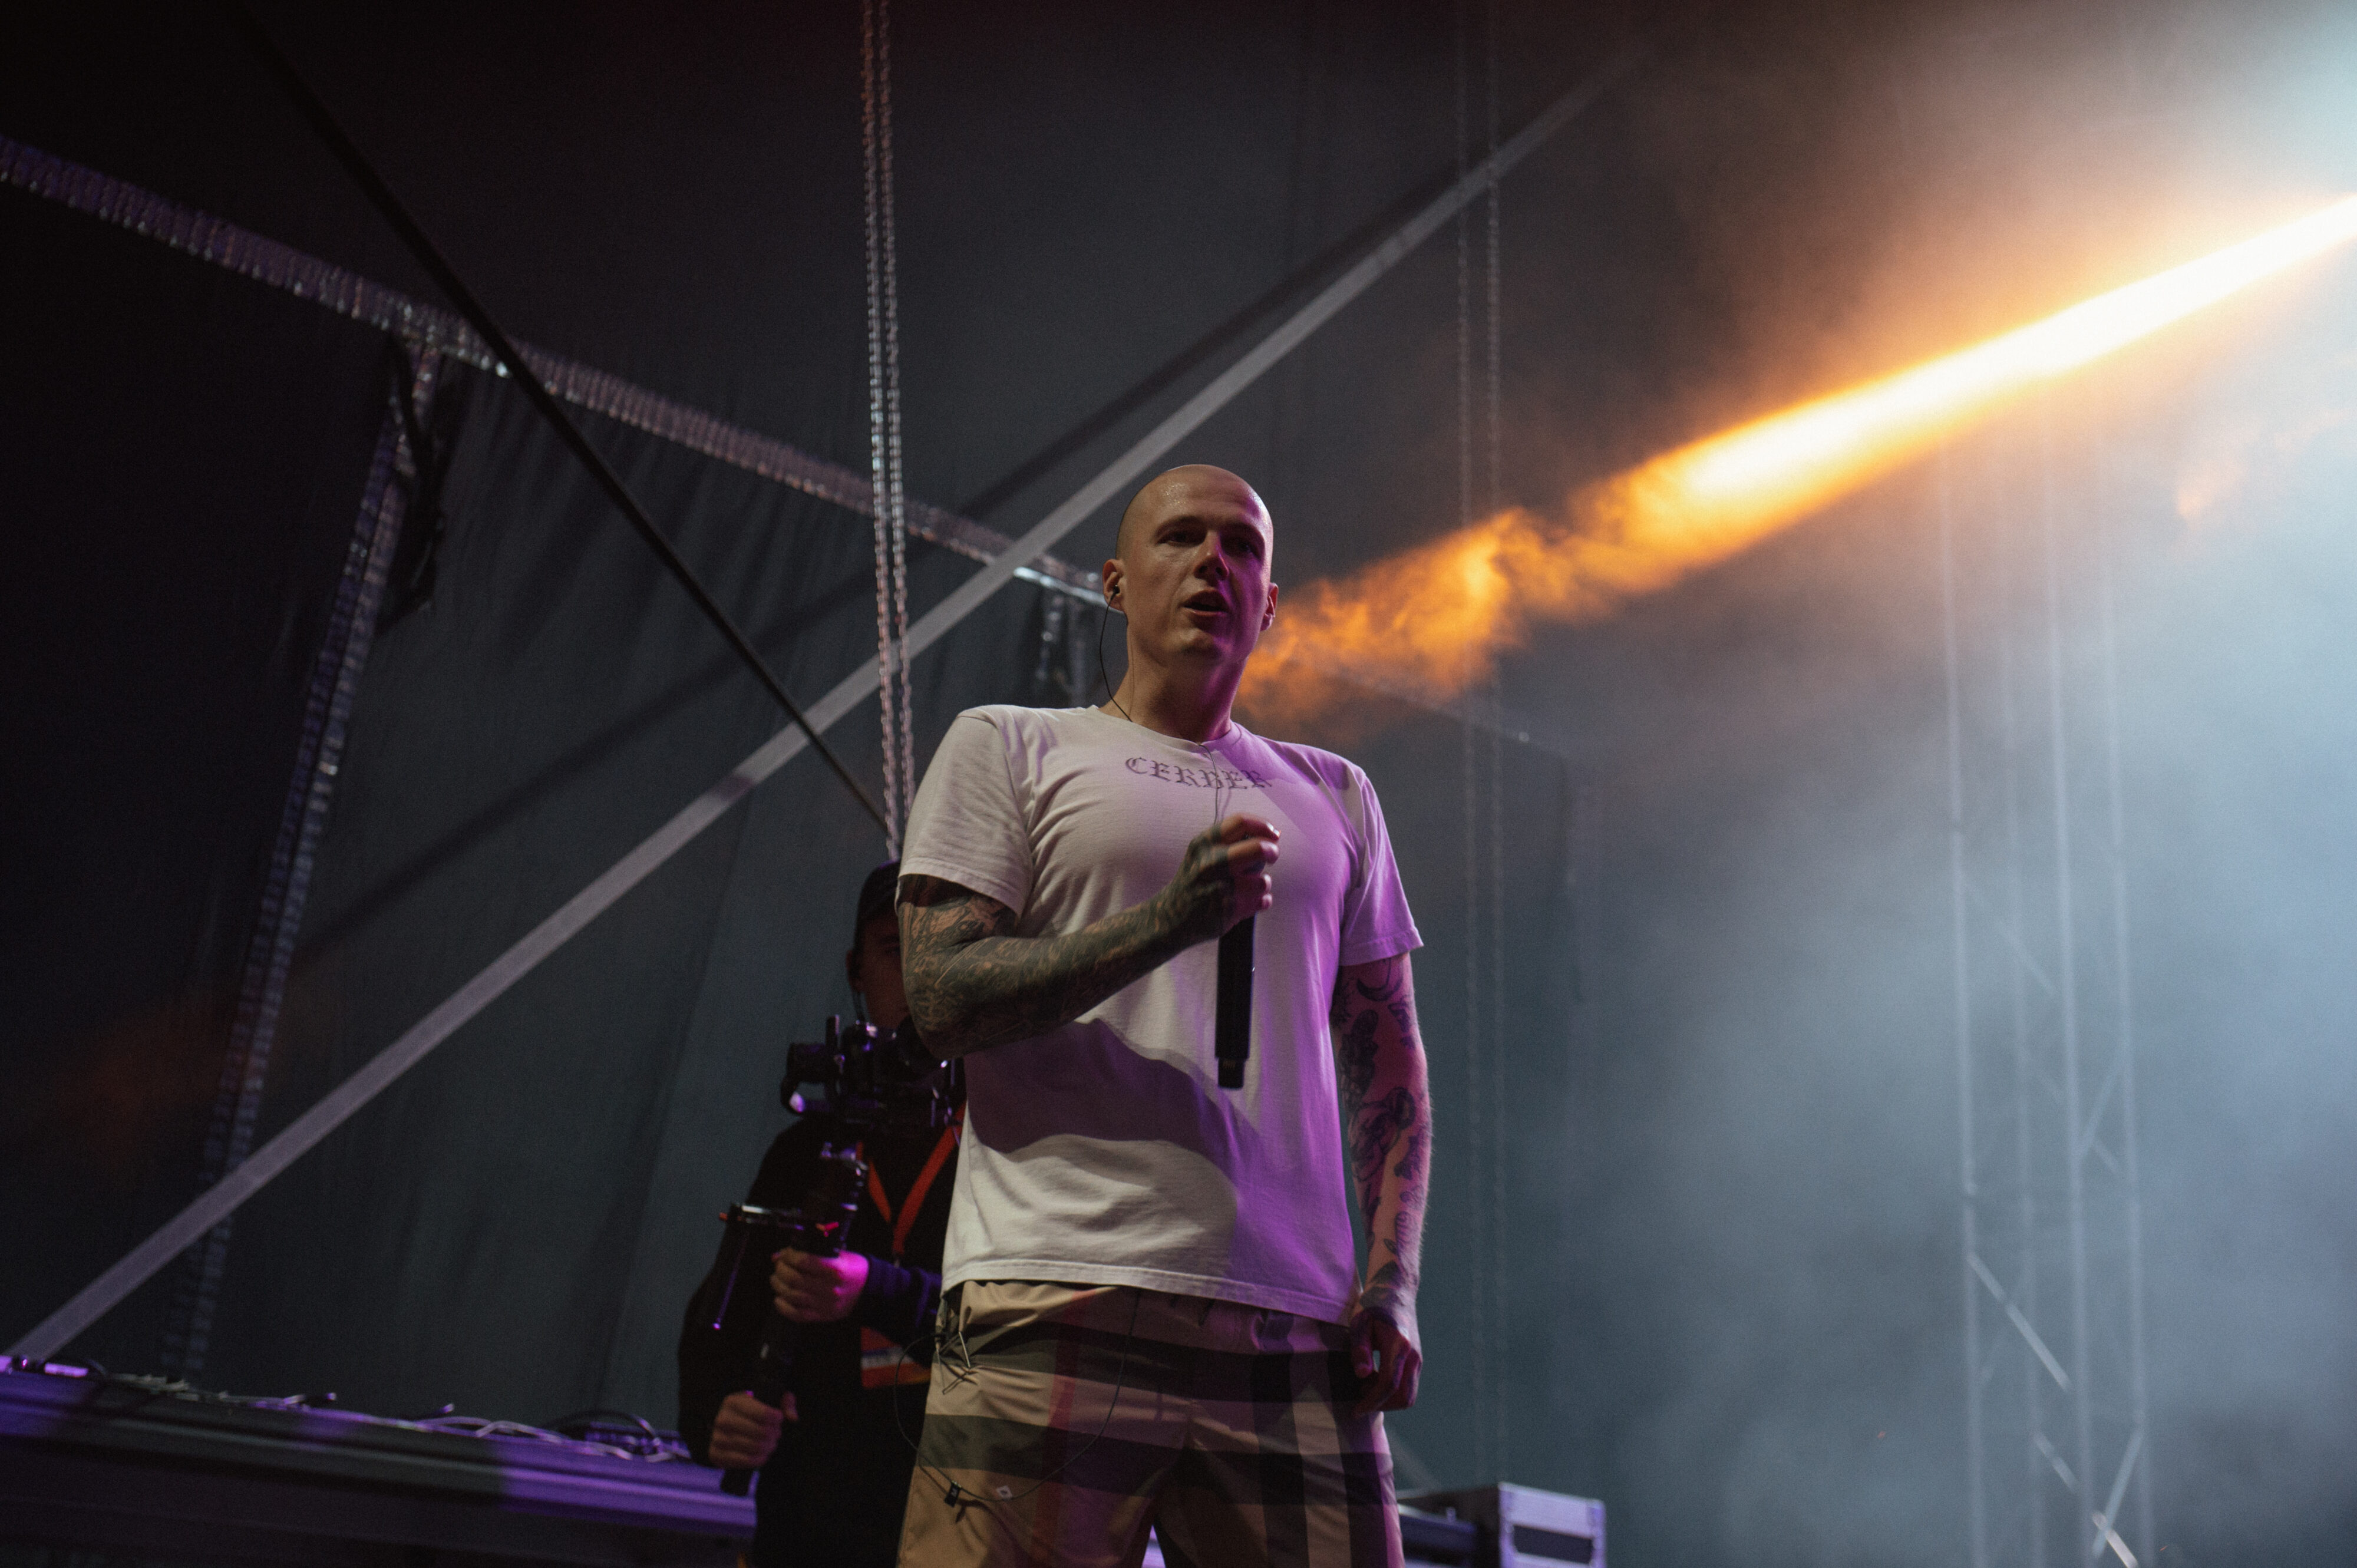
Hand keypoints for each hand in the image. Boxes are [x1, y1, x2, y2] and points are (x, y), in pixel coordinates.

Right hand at [708, 1389, 791, 1468]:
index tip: (779, 1418)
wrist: (726, 1428)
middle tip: (776, 1434)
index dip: (777, 1418)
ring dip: (768, 1447)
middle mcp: (722, 1419)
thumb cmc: (751, 1412)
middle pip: (761, 1432)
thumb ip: (785, 1402)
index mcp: (733, 1402)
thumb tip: (792, 1417)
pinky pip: (745, 1461)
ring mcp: (717, 1438)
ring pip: (755, 1447)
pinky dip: (759, 1459)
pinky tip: (762, 1454)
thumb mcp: (767, 1400)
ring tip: (770, 1443)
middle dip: (774, 1434)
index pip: (764, 1414)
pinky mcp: (716, 1455)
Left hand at [771, 1247, 870, 1322]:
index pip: (804, 1261)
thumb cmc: (853, 1269)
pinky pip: (797, 1314)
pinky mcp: (823, 1316)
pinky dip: (783, 1307)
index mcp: (836, 1269)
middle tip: (779, 1265)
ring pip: (792, 1296)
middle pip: (794, 1279)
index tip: (784, 1254)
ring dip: (779, 1286)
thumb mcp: (838, 1254)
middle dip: (781, 1270)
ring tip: (777, 1279)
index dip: (789, 1256)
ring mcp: (826, 1304)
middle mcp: (830, 1288)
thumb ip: (812, 1253)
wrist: (870, 1289)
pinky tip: (779, 1298)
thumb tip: (781, 1255)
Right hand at [1162, 814, 1279, 944]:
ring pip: (1263, 881)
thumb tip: (1273, 834)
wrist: (1171, 916)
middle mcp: (1210, 863)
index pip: (1241, 823)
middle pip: (1258, 849)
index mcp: (1204, 843)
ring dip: (1262, 884)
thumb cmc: (1195, 880)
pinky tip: (1244, 902)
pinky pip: (1262, 901)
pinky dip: (1259, 902)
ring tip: (1247, 887)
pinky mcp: (1228, 911)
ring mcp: (1219, 889)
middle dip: (1271, 851)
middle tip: (1272, 855)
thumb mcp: (1203, 853)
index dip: (1263, 826)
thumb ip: (1232, 842)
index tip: (1273, 834)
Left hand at [1347, 1296, 1421, 1415]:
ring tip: (1365, 1384)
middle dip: (1382, 1405)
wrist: (1396, 1291)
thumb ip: (1359, 1348)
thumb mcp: (1359, 1322)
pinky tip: (1374, 1377)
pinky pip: (1408, 1385)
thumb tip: (1361, 1375)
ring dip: (1387, 1399)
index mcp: (1398, 1345)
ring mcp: (1418, 1359)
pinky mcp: (1416, 1360)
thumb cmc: (1373, 1305)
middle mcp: (1413, 1355)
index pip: (1388, 1384)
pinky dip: (1392, 1390)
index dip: (1372, 1402)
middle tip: (1359, 1396)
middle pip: (1405, 1397)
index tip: (1355, 1410)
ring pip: (1408, 1394)